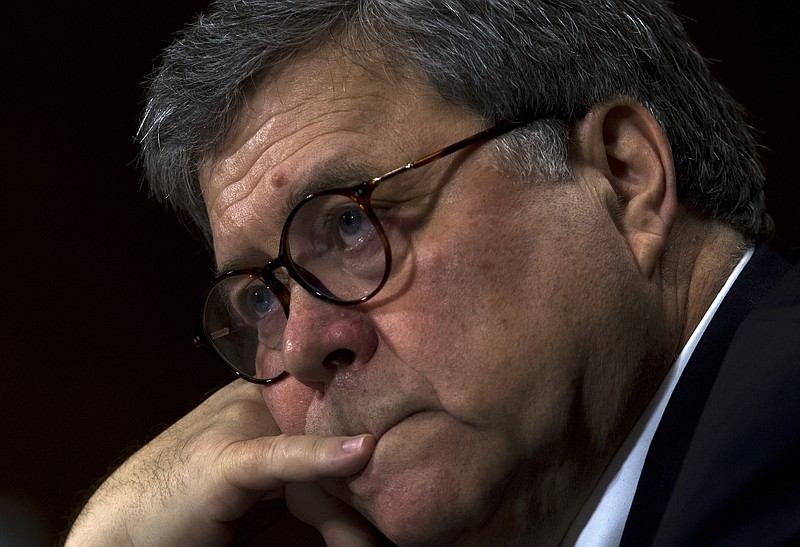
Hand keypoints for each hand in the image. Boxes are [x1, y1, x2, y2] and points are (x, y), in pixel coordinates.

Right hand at [65, 380, 376, 545]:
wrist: (126, 527)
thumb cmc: (198, 505)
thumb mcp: (268, 487)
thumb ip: (313, 477)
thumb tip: (369, 480)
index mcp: (270, 395)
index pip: (336, 408)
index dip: (372, 431)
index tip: (411, 455)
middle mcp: (258, 399)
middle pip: (332, 432)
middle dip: (361, 482)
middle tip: (395, 520)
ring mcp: (240, 422)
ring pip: (318, 454)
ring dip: (350, 505)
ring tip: (374, 542)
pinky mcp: (225, 458)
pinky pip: (279, 457)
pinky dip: (317, 457)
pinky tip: (358, 452)